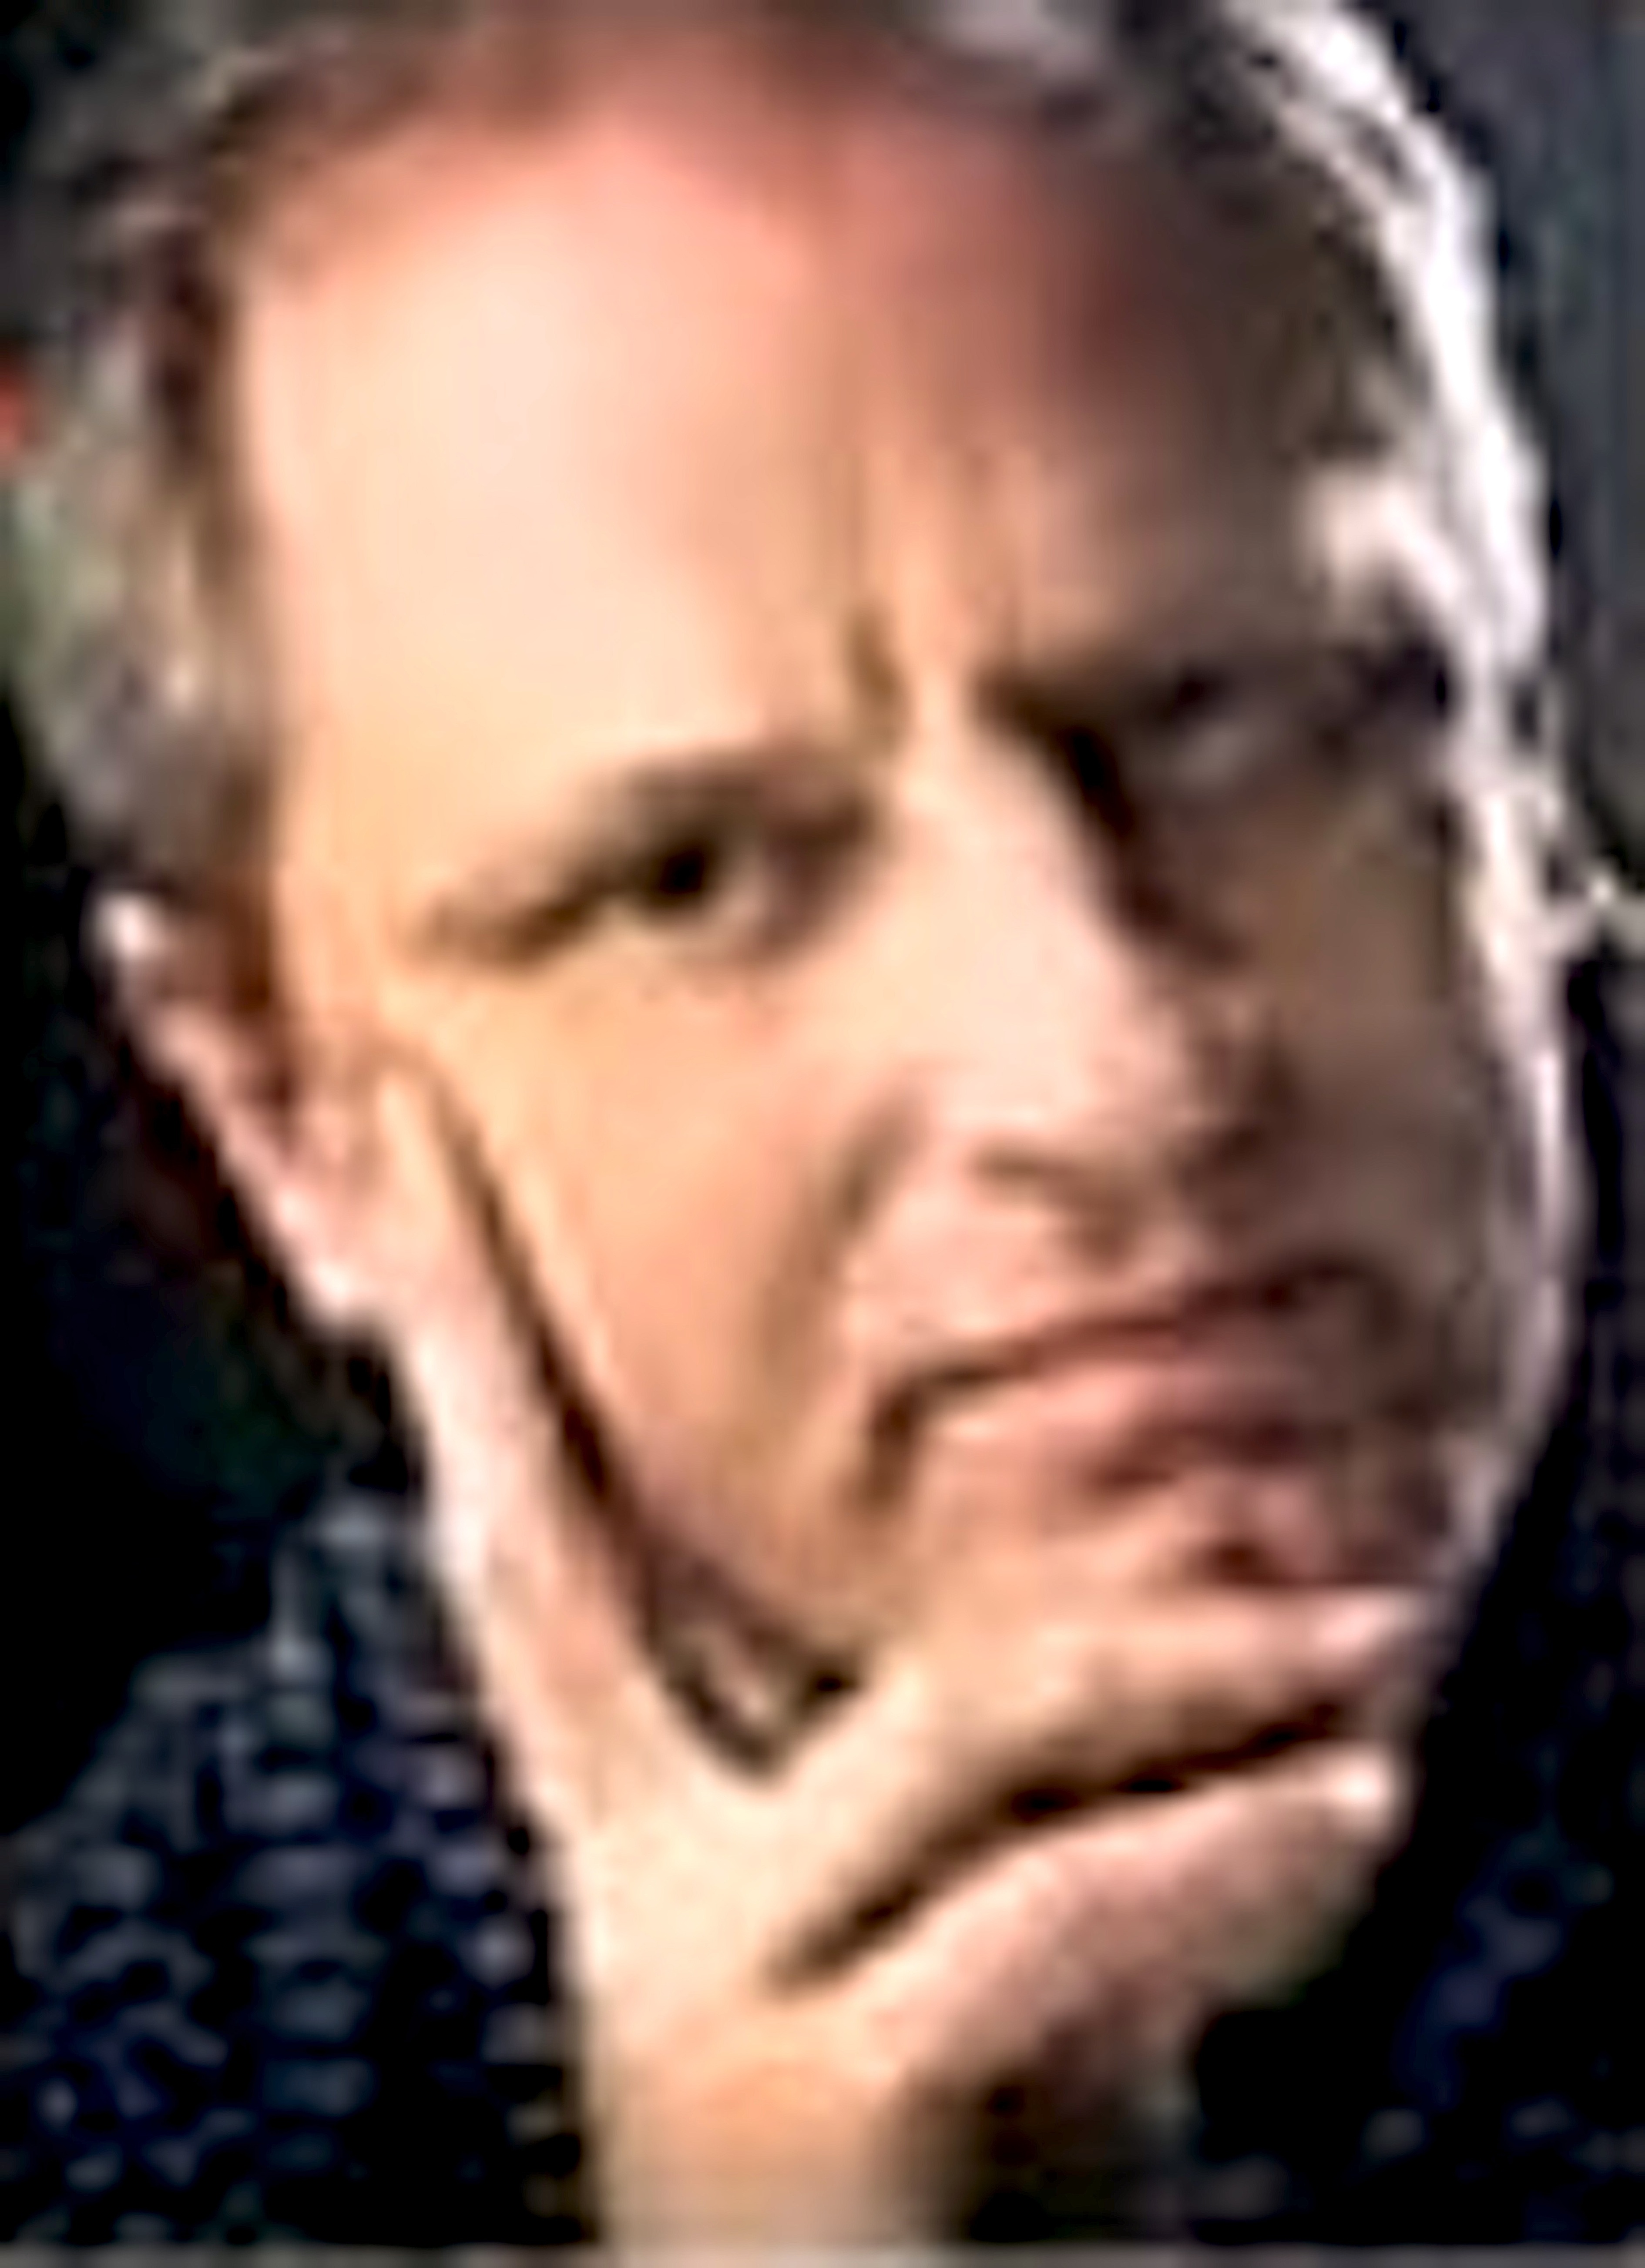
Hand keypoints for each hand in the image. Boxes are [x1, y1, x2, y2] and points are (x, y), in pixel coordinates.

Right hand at [114, 899, 1418, 2246]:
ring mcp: (701, 1992)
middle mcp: (629, 1890)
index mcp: (647, 1836)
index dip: (449, 1304)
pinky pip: (1056, 1900)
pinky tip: (1353, 1811)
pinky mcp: (816, 2102)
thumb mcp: (970, 1923)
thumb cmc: (982, 2166)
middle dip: (571, 1329)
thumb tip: (1140, 1598)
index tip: (396, 1110)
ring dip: (1197, 1662)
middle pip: (601, 1546)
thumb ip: (986, 1747)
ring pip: (956, 1706)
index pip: (520, 1520)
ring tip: (1367, 1660)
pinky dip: (1231, 1846)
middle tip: (555, 1145)